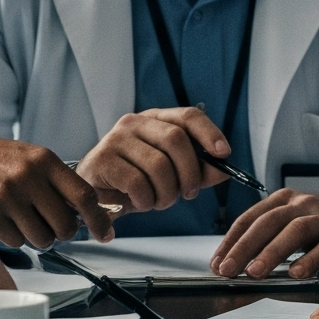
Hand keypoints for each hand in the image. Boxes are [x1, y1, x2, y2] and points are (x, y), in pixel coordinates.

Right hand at [0, 99, 112, 247]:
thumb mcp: (33, 158)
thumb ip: (58, 182)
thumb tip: (87, 214)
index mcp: (45, 161)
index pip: (85, 196)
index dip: (98, 219)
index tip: (104, 232)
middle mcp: (28, 177)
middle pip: (65, 225)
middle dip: (62, 232)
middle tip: (52, 226)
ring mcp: (7, 196)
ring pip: (41, 239)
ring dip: (37, 237)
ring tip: (24, 220)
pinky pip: (16, 242)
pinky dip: (14, 237)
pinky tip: (5, 220)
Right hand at [78, 106, 230, 214]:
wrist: (93, 195)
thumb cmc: (135, 181)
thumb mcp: (172, 175)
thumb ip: (199, 171)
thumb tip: (225, 170)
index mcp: (155, 119)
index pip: (188, 115)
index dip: (209, 133)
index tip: (224, 153)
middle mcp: (134, 122)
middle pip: (176, 139)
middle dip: (189, 173)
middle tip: (189, 194)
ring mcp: (116, 138)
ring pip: (158, 164)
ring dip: (166, 192)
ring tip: (159, 201)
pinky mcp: (102, 159)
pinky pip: (137, 182)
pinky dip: (145, 199)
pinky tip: (140, 203)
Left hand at [214, 190, 318, 278]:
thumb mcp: (290, 223)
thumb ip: (265, 237)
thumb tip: (232, 260)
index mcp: (283, 200)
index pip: (249, 218)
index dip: (231, 241)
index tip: (218, 262)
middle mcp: (300, 205)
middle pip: (267, 223)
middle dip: (244, 248)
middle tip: (229, 269)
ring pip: (294, 231)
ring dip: (272, 252)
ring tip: (255, 272)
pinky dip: (310, 259)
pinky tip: (296, 273)